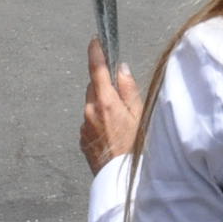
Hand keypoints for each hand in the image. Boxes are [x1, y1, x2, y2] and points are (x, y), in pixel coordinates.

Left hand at [79, 37, 141, 174]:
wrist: (121, 180)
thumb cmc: (136, 149)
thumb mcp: (140, 116)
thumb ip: (129, 90)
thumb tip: (121, 69)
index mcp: (106, 102)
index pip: (97, 70)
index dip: (96, 52)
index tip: (95, 40)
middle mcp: (90, 112)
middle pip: (94, 88)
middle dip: (104, 87)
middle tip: (122, 100)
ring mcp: (84, 126)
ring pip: (92, 106)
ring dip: (102, 107)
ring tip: (120, 124)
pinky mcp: (82, 139)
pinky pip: (90, 122)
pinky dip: (99, 122)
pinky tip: (113, 135)